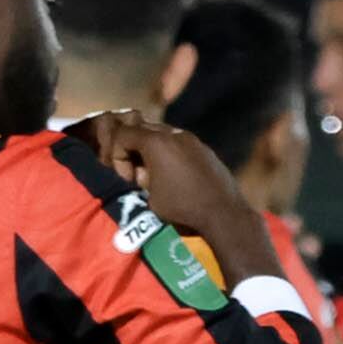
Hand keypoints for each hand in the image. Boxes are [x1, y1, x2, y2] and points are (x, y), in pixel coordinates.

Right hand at [83, 114, 273, 279]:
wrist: (224, 214)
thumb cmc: (182, 208)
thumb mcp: (149, 198)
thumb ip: (140, 178)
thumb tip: (142, 173)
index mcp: (155, 142)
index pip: (123, 135)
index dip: (118, 157)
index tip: (127, 179)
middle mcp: (174, 134)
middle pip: (142, 129)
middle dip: (134, 149)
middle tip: (136, 172)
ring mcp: (192, 139)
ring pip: (163, 134)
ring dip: (153, 150)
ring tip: (155, 174)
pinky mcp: (205, 149)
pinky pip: (180, 143)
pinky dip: (171, 153)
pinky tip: (175, 175)